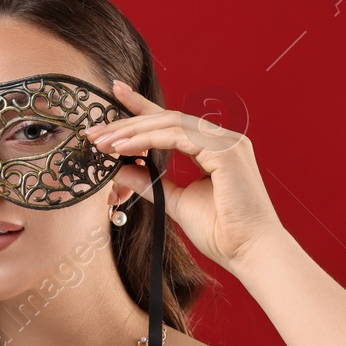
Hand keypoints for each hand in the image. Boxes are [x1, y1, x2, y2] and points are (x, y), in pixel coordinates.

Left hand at [90, 79, 287, 272]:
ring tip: (103, 142)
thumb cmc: (223, 233)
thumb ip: (152, 185)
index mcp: (215, 148)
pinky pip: (178, 137)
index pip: (172, 122)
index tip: (115, 93)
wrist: (251, 252)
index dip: (142, 107)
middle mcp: (223, 139)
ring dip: (132, 131)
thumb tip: (121, 171)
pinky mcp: (226, 152)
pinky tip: (124, 149)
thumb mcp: (177, 204)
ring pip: (171, 123)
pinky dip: (148, 140)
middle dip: (127, 123)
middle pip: (167, 119)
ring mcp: (227, 142)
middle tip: (95, 132)